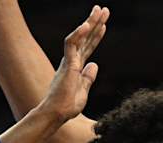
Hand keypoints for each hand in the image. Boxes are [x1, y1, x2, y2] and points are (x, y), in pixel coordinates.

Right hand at [40, 5, 109, 121]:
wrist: (57, 113)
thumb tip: (95, 65)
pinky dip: (78, 34)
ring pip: (79, 37)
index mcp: (76, 67)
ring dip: (89, 22)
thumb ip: (88, 78)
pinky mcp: (67, 65)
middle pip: (86, 38)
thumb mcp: (83, 91)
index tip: (104, 25)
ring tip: (99, 10)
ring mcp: (69, 62)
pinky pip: (71, 45)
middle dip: (95, 23)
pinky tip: (86, 25)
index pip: (88, 47)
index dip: (96, 36)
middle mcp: (72, 61)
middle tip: (104, 10)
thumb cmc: (68, 106)